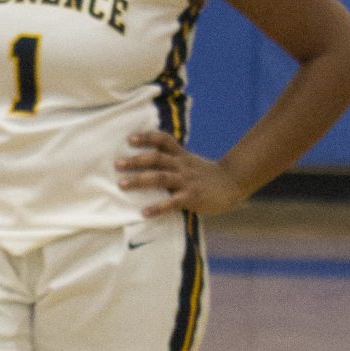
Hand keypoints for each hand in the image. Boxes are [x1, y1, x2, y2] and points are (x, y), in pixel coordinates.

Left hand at [116, 130, 245, 217]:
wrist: (232, 183)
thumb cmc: (205, 175)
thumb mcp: (189, 161)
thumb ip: (172, 159)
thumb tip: (148, 159)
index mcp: (181, 156)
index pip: (163, 140)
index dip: (147, 137)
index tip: (129, 139)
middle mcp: (182, 165)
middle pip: (156, 158)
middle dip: (135, 160)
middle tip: (117, 164)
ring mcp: (186, 181)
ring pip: (160, 177)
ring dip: (140, 180)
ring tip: (122, 184)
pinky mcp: (191, 197)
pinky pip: (172, 202)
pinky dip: (158, 207)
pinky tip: (144, 213)